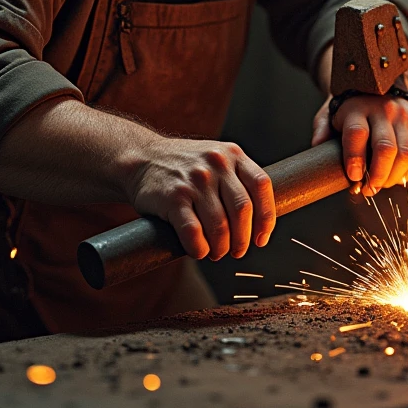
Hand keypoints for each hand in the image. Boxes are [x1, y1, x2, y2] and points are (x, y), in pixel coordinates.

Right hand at [127, 138, 275, 260]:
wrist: (141, 158)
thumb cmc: (184, 166)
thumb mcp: (215, 158)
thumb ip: (237, 179)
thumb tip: (260, 220)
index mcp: (232, 154)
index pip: (261, 187)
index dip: (266, 218)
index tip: (261, 238)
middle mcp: (216, 164)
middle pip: (242, 210)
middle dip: (243, 239)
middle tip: (237, 251)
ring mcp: (195, 180)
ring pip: (219, 225)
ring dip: (221, 248)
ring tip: (217, 253)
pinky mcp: (173, 197)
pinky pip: (193, 232)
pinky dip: (199, 248)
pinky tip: (199, 251)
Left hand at [311, 93, 407, 195]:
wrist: (378, 87)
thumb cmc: (350, 109)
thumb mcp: (330, 114)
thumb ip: (322, 129)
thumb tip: (317, 146)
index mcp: (357, 108)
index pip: (357, 133)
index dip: (355, 158)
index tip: (353, 178)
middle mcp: (384, 110)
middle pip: (385, 148)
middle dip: (377, 175)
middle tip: (368, 190)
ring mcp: (405, 117)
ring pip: (406, 155)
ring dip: (393, 178)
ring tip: (381, 185)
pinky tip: (397, 178)